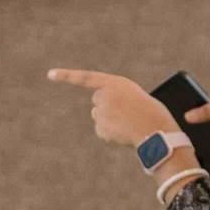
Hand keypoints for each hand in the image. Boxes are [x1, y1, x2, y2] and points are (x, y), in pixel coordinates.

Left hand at [47, 69, 183, 155]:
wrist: (159, 133)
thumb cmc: (153, 114)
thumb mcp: (135, 97)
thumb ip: (117, 97)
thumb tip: (100, 112)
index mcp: (116, 82)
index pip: (86, 77)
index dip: (66, 76)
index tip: (50, 74)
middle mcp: (105, 95)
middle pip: (97, 101)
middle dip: (107, 107)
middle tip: (127, 114)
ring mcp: (102, 112)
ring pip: (99, 117)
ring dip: (109, 121)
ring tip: (128, 124)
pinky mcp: (101, 128)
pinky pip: (102, 132)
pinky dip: (111, 135)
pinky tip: (124, 134)